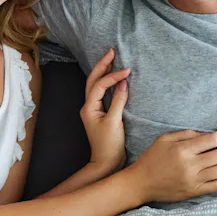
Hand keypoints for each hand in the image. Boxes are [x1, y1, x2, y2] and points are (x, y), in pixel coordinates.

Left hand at [80, 48, 130, 174]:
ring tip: (112, 59)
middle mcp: (88, 107)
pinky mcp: (101, 113)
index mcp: (89, 108)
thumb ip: (119, 101)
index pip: (100, 85)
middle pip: (93, 80)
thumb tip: (123, 82)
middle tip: (112, 52)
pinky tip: (114, 78)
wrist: (106, 163)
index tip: (127, 71)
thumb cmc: (109, 146)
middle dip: (102, 65)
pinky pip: (102, 93)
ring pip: (96, 85)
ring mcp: (93, 110)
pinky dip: (108, 83)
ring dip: (103, 72)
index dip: (113, 76)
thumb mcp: (115, 122)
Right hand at [129, 125, 216, 203]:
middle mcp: (190, 166)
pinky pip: (216, 185)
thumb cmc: (151, 158)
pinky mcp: (194, 192)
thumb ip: (186, 134)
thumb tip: (208, 134)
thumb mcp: (164, 139)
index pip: (212, 140)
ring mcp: (193, 181)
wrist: (140, 183)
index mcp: (183, 150)